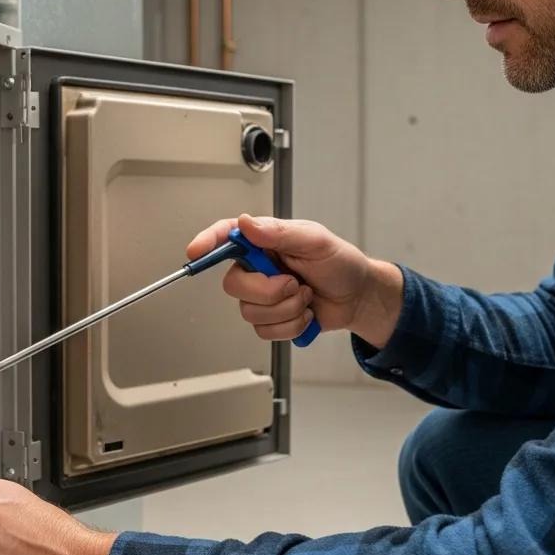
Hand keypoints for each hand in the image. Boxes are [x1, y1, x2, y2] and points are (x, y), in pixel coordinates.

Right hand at [187, 214, 404, 347]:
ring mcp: (263, 295)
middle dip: (268, 291)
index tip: (196, 251)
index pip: (227, 236)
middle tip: (295, 284)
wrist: (357, 297)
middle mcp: (258, 267)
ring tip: (306, 297)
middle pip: (234, 285)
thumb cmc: (340, 263)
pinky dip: (291, 326)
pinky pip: (264, 331)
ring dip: (286, 309)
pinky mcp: (271, 319)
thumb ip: (280, 232)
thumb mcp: (316, 241)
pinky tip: (305, 314)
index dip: (207, 242)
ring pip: (250, 312)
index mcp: (265, 242)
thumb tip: (246, 223)